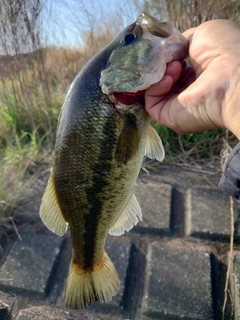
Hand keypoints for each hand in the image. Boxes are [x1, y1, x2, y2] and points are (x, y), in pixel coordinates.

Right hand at [145, 20, 239, 138]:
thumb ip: (179, 44)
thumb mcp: (199, 36)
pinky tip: (169, 78)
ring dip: (159, 75)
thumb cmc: (223, 52)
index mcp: (198, 75)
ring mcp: (178, 107)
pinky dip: (155, 88)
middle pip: (161, 80)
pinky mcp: (169, 117)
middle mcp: (188, 93)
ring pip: (154, 92)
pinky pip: (151, 104)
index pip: (172, 69)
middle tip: (171, 59)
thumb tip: (165, 52)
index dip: (166, 58)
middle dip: (161, 67)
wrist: (231, 74)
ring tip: (174, 67)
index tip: (169, 51)